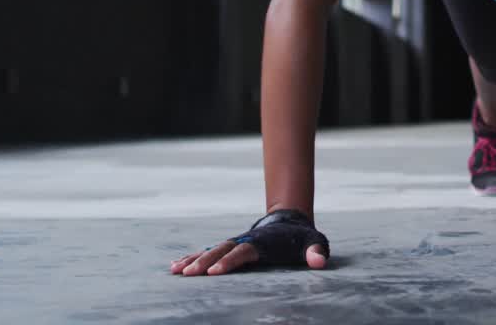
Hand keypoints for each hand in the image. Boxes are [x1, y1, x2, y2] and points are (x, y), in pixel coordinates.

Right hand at [171, 209, 330, 275]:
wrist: (291, 221)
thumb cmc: (303, 238)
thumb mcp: (314, 243)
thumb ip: (316, 252)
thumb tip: (320, 262)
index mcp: (263, 243)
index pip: (244, 252)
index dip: (230, 261)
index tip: (215, 272)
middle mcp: (246, 241)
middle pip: (222, 251)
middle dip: (204, 262)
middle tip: (188, 274)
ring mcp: (236, 242)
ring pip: (211, 250)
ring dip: (194, 260)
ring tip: (176, 271)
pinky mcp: (230, 246)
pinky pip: (209, 251)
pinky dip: (192, 257)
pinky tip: (176, 266)